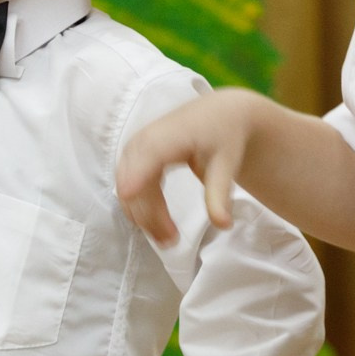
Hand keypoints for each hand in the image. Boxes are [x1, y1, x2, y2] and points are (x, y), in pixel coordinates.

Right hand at [116, 89, 255, 245]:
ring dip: (142, 215)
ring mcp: (135, 148)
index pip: (144, 162)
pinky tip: (155, 222)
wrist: (220, 113)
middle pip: (133, 183)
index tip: (130, 203)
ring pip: (127, 187)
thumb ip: (220, 194)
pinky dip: (139, 206)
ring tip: (166, 238)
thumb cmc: (224, 136)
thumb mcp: (227, 164)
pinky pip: (128, 184)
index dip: (134, 182)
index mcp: (167, 137)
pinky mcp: (133, 156)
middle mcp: (143, 141)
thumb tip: (223, 225)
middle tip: (171, 242)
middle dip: (147, 215)